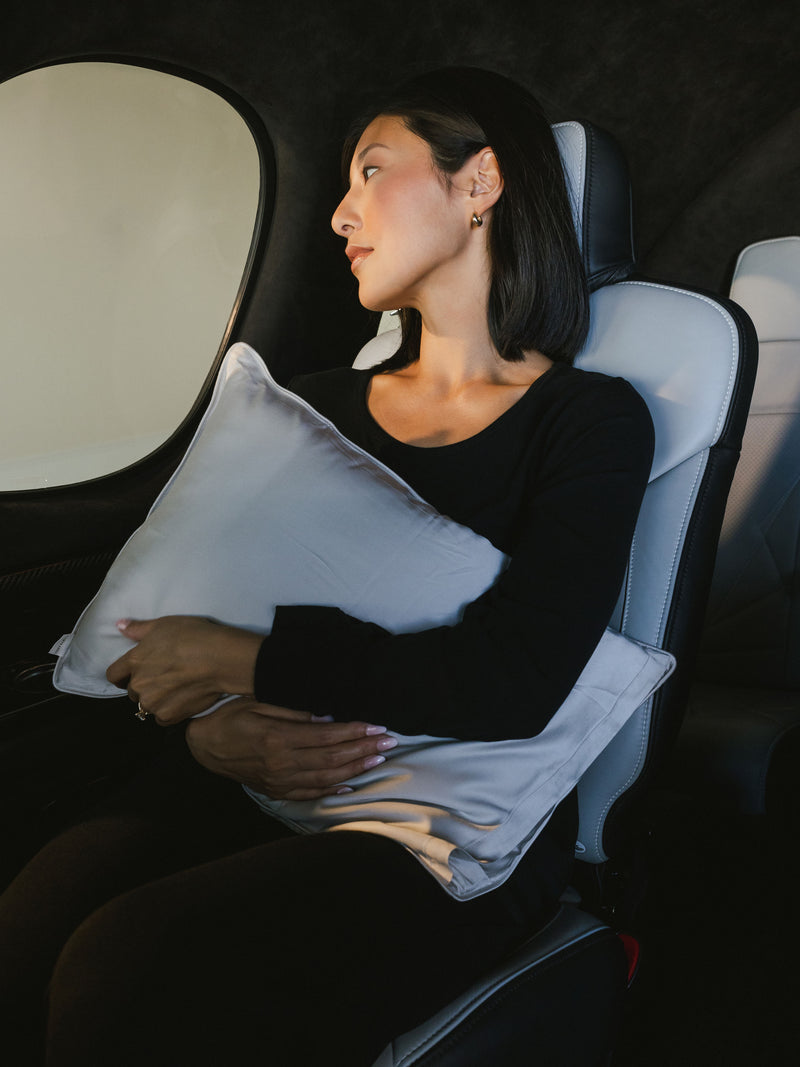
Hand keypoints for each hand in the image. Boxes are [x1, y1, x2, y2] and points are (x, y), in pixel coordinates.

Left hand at [106, 616, 262, 723]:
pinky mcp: (169, 715)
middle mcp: (139, 684)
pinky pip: (162, 718)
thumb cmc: (195, 637)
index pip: (113, 675)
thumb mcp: (165, 624)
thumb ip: (138, 629)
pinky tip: (184, 698)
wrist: (221, 659)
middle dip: (144, 686)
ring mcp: (153, 702)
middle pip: (132, 691)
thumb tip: (120, 626)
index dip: (122, 675)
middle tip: (165, 677)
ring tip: (177, 689)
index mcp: (134, 661)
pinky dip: (170, 711)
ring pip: (147, 705)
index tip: (133, 674)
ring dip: (157, 700)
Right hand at [185, 698, 397, 799]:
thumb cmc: (231, 717)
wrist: (204, 746)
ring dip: (355, 769)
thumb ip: (292, 710)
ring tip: (378, 759)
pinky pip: (309, 793)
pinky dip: (332, 790)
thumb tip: (327, 717)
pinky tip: (350, 785)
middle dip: (364, 749)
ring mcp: (279, 781)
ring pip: (326, 778)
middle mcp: (282, 763)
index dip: (355, 731)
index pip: (327, 736)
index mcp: (278, 738)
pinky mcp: (276, 791)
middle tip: (389, 742)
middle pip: (332, 759)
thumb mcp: (258, 702)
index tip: (377, 726)